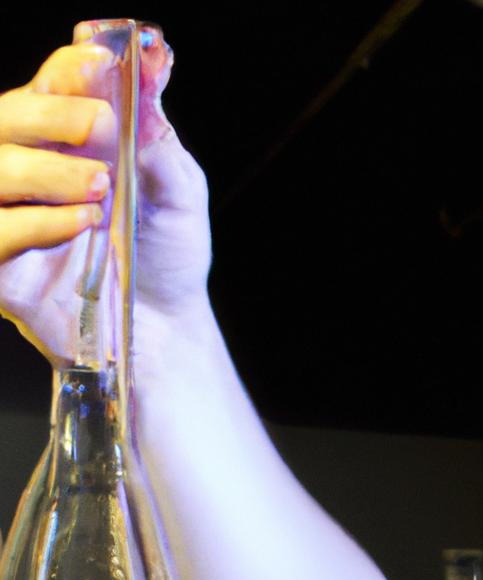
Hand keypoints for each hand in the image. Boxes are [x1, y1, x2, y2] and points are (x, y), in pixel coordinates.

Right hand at [0, 29, 211, 366]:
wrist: (168, 325)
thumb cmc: (167, 256)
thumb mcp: (179, 194)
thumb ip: (158, 142)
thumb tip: (148, 79)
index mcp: (67, 144)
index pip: (48, 89)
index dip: (66, 72)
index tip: (98, 64)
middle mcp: (30, 172)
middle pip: (5, 119)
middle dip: (48, 115)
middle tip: (98, 125)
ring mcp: (9, 218)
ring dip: (44, 170)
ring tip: (101, 187)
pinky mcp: (1, 268)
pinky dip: (35, 222)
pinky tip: (80, 223)